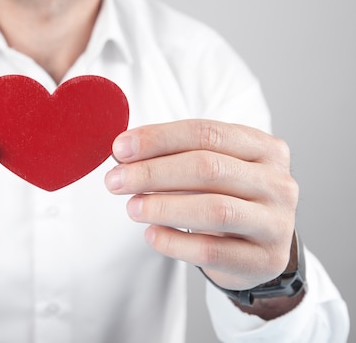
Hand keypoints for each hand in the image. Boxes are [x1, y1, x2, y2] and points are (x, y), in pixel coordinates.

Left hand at [105, 119, 298, 290]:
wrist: (260, 252)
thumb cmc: (228, 200)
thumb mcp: (210, 170)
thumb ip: (173, 157)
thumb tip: (122, 153)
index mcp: (264, 148)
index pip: (206, 133)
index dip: (159, 138)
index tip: (120, 147)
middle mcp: (277, 182)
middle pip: (208, 168)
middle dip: (153, 172)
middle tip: (115, 180)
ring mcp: (276, 222)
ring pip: (214, 210)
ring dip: (163, 206)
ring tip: (131, 208)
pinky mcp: (264, 260)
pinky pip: (212, 251)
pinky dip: (175, 242)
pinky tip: (152, 235)